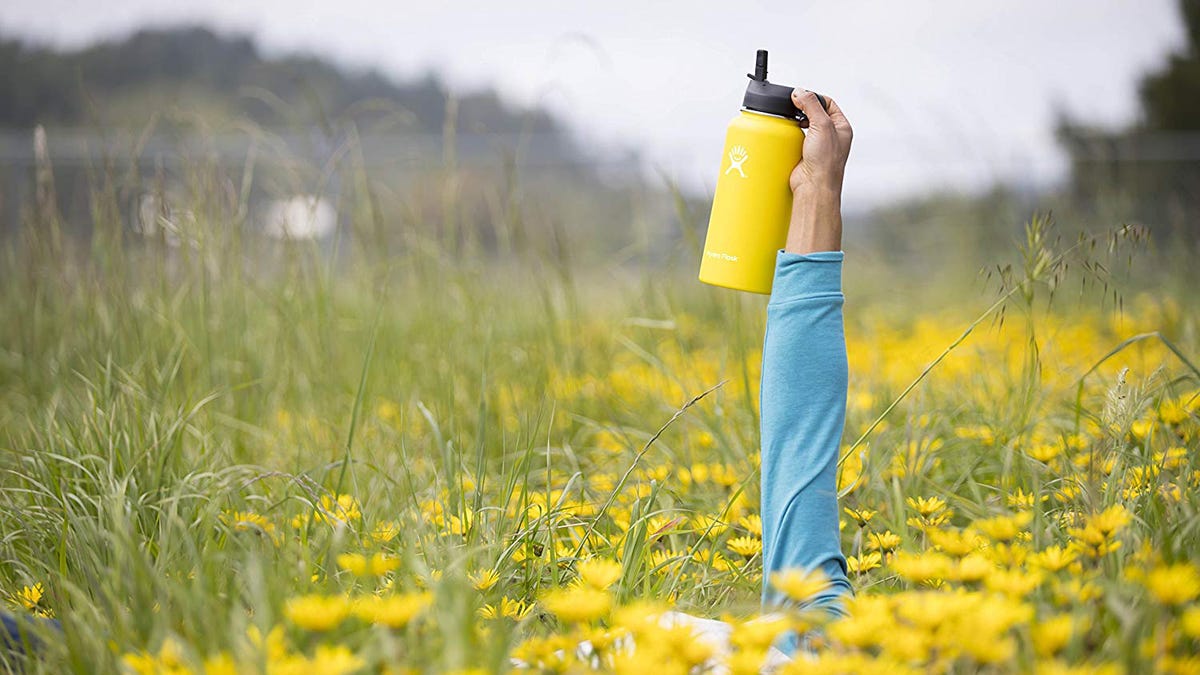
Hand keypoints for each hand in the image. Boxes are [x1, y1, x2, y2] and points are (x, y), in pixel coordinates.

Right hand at [785, 90, 851, 253]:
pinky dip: (789, 136)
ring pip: (804, 126)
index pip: (828, 103)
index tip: (801, 97)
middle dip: (803, 109)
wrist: (814, 187)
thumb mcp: (822, 125)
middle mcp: (831, 136)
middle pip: (815, 113)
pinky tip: (785, 134)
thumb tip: (800, 92)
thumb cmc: (826, 162)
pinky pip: (795, 140)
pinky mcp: (804, 155)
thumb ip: (811, 105)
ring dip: (795, 122)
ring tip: (788, 119)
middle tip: (792, 107)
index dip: (815, 98)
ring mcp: (817, 146)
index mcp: (841, 127)